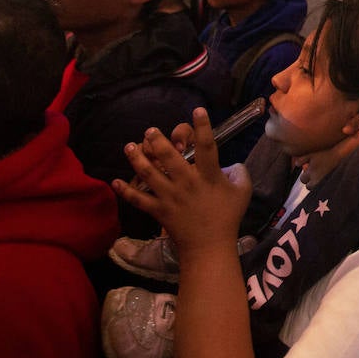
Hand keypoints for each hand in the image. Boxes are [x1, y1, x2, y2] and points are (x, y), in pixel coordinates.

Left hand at [113, 107, 252, 258]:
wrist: (209, 246)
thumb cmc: (228, 217)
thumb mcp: (243, 192)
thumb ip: (240, 173)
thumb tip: (234, 164)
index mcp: (209, 176)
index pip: (207, 146)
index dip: (203, 127)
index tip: (197, 110)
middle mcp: (187, 183)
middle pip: (169, 157)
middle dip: (157, 140)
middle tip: (150, 130)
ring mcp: (170, 196)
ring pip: (149, 174)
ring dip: (137, 159)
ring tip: (129, 146)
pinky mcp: (158, 210)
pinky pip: (139, 199)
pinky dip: (126, 191)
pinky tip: (116, 181)